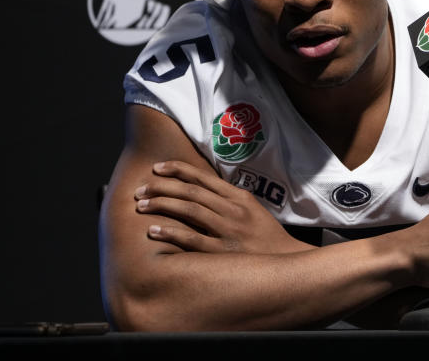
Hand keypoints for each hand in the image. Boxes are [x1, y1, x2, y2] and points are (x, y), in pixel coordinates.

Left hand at [134, 160, 307, 254]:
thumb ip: (228, 198)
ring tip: (142, 204)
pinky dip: (171, 233)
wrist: (287, 261)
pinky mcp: (223, 253)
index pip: (203, 178)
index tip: (157, 168)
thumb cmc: (266, 236)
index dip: (178, 170)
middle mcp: (232, 211)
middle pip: (191, 192)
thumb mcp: (252, 209)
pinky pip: (192, 240)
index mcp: (239, 197)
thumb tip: (200, 188)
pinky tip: (153, 230)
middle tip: (141, 188)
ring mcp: (228, 231)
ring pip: (190, 211)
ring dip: (162, 205)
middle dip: (162, 187)